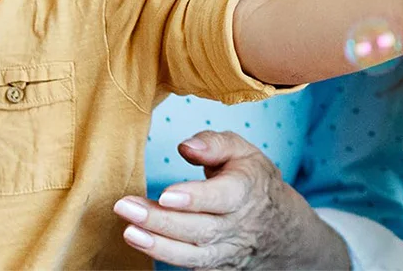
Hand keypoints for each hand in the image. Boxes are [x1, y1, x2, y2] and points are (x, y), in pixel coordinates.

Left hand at [113, 130, 349, 268]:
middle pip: (198, 228)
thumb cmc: (252, 180)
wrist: (276, 225)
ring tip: (128, 230)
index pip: (222, 197)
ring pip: (189, 252)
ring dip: (156, 243)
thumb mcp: (243, 152)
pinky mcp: (212, 265)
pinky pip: (187, 265)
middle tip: (126, 207)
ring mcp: (224, 250)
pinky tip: (139, 240)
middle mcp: (235, 225)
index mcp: (246, 190)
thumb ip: (215, 144)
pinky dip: (162, 255)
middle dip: (160, 220)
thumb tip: (185, 146)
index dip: (194, 197)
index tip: (166, 194)